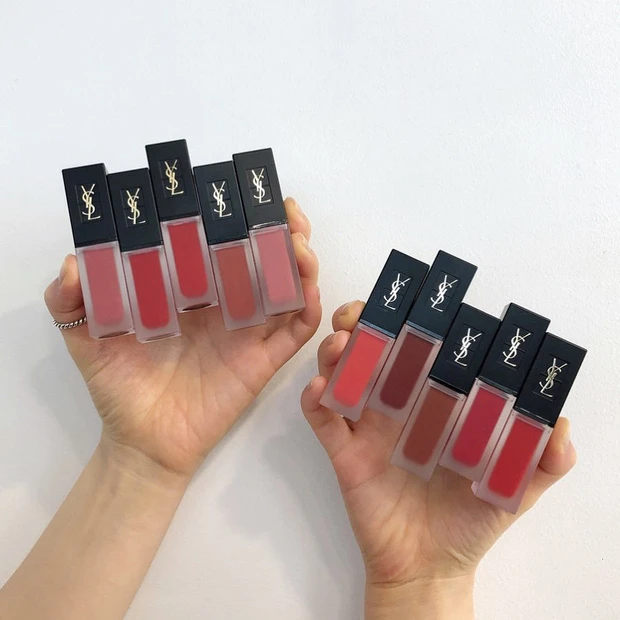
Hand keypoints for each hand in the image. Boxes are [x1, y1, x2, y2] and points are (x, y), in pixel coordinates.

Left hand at [45, 198, 320, 480]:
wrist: (142, 442)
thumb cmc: (118, 389)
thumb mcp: (86, 339)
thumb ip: (72, 303)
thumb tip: (72, 263)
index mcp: (192, 294)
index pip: (222, 247)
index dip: (239, 220)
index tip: (245, 195)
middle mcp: (227, 308)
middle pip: (265, 261)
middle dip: (282, 232)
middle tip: (287, 210)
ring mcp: (248, 333)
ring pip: (287, 290)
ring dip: (301, 263)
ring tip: (299, 243)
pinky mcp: (263, 362)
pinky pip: (295, 332)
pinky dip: (308, 309)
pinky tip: (306, 289)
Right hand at [301, 301, 575, 615]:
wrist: (428, 568)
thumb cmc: (470, 523)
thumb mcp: (515, 489)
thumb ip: (543, 461)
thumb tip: (562, 425)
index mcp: (434, 402)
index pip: (420, 349)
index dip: (411, 320)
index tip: (410, 302)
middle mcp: (397, 406)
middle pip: (373, 351)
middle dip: (362, 323)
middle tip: (360, 315)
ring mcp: (367, 427)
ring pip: (342, 375)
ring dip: (336, 353)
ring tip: (341, 346)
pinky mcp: (345, 453)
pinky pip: (323, 421)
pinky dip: (314, 401)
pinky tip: (320, 390)